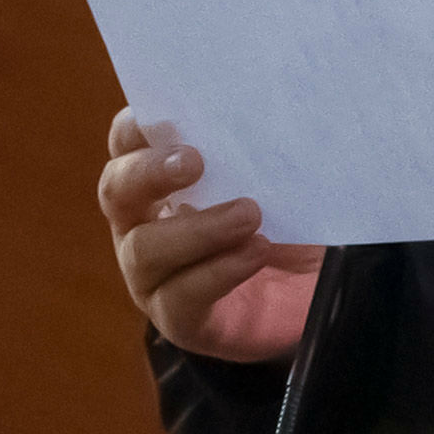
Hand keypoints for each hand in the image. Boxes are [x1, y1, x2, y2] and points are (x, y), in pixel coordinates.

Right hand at [100, 110, 319, 361]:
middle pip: (117, 192)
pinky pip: (181, 297)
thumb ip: (259, 152)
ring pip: (144, 249)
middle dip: (149, 172)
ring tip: (249, 215)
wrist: (316, 296)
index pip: (126, 146)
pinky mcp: (181, 320)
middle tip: (195, 162)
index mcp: (157, 182)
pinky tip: (256, 251)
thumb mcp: (279, 181)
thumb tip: (266, 113)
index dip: (133, 129)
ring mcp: (153, 278)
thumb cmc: (289, 226)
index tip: (164, 116)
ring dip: (197, 228)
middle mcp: (142, 225)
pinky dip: (219, 271)